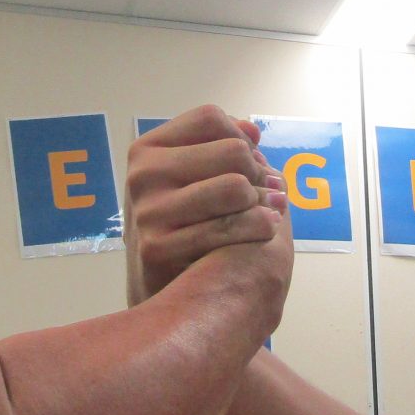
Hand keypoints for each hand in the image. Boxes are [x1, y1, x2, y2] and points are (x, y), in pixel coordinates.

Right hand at [125, 105, 284, 303]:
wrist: (164, 295)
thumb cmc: (186, 227)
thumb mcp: (192, 179)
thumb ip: (219, 148)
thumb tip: (252, 131)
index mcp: (147, 149)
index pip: (210, 118)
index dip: (242, 138)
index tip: (251, 163)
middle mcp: (142, 174)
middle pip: (232, 150)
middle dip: (259, 173)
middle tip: (269, 192)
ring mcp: (148, 211)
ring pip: (236, 187)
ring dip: (264, 202)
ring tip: (271, 212)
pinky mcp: (157, 247)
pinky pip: (230, 227)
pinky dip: (259, 227)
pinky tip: (266, 230)